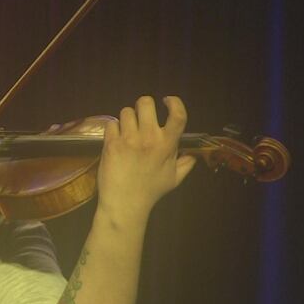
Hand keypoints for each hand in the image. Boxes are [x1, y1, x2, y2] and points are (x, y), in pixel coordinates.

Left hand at [97, 96, 196, 225]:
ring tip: (128, 131)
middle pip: (145, 103)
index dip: (174, 102)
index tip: (167, 101)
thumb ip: (185, 164)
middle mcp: (148, 137)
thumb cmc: (150, 191)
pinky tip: (116, 140)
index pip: (178, 114)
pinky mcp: (111, 143)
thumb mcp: (174, 179)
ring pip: (126, 111)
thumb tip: (193, 154)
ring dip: (127, 119)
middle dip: (144, 107)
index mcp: (167, 144)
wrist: (124, 203)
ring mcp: (128, 139)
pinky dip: (114, 130)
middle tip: (142, 118)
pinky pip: (112, 124)